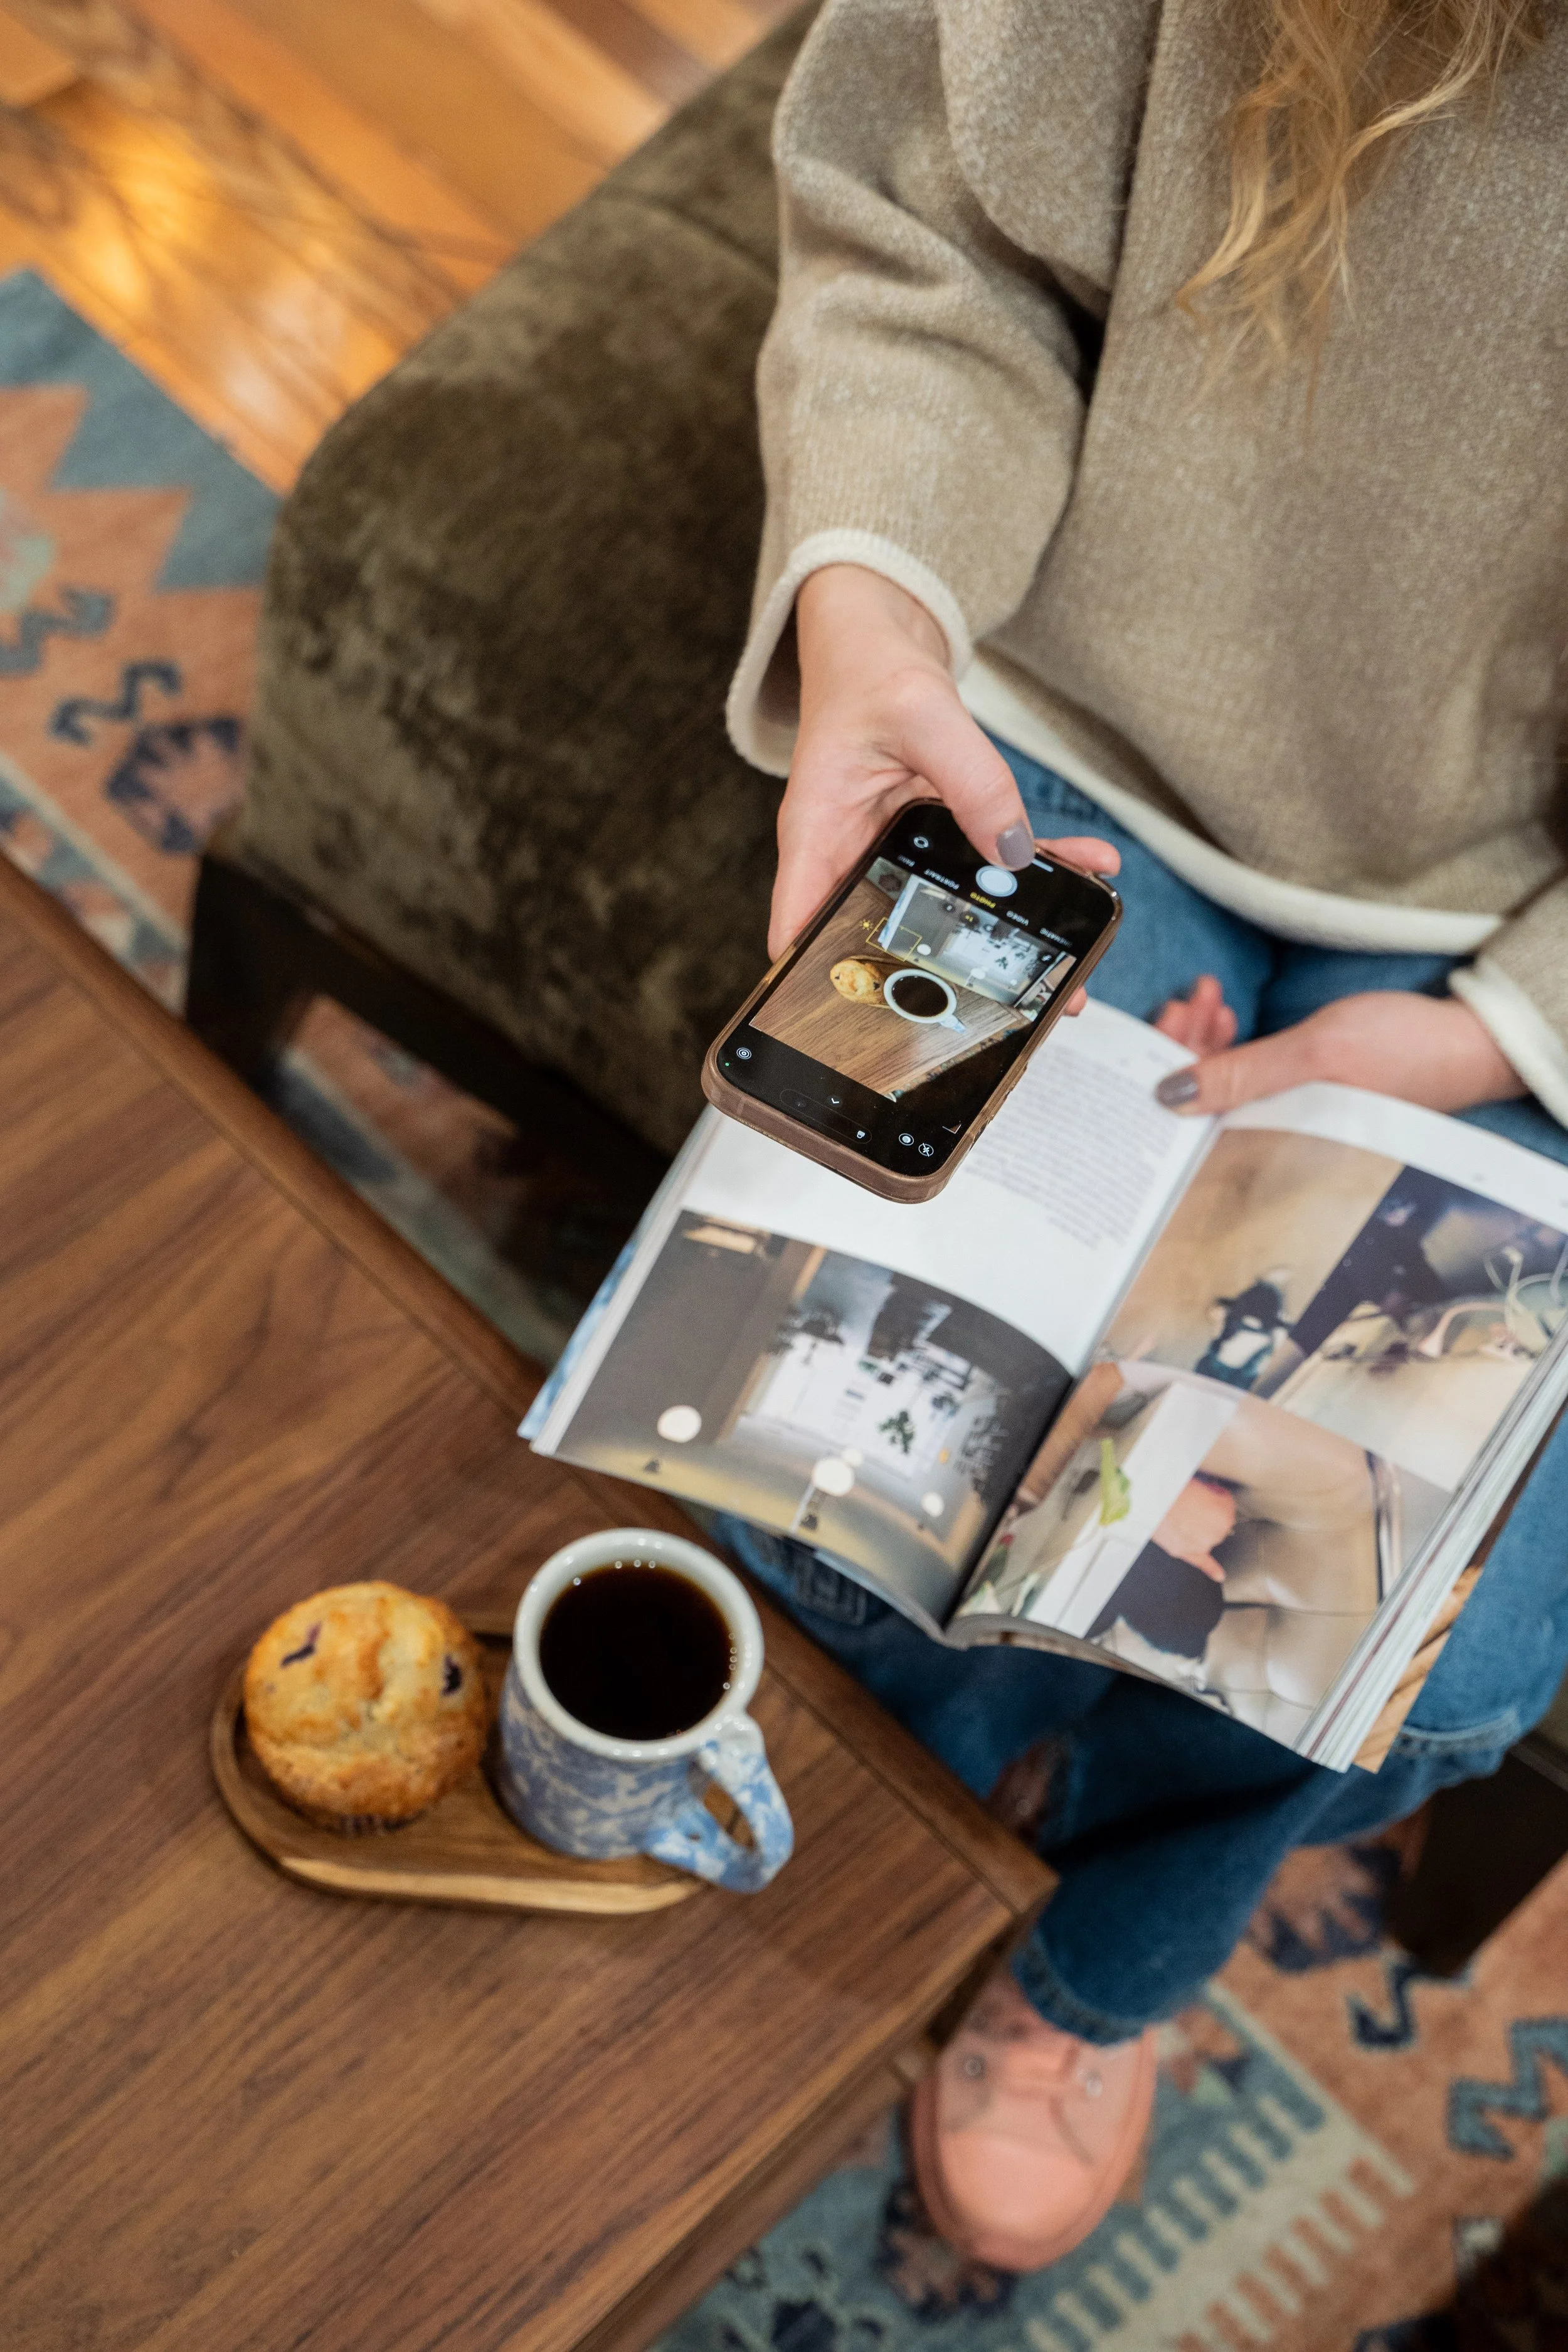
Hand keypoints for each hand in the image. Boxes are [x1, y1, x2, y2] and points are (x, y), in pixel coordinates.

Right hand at [771, 564, 1119, 983]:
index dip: (824, 985)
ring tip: (1071, 968)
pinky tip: (1092, 866)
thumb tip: (1015, 853)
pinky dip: (1037, 869)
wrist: (877, 638)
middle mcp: (851, 855)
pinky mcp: (932, 835)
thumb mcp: (921, 712)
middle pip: (886, 936)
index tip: (869, 1027)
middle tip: (1015, 1010)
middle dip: (947, 980)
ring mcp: (893, 851)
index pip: (803, 927)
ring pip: (947, 910)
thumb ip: (970, 779)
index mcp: (818, 836)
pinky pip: (985, 864)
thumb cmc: (870, 669)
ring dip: (1011, 933)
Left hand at [1152, 982, 1525, 1116]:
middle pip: (1207, 1096)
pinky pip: (1253, 1075)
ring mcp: (1292, 1113)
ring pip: (1228, 1081)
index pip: (1199, 1114)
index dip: (1171, 1064)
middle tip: (1184, 1000)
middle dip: (1187, 1044)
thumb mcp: (1316, 1054)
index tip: (1166, 1016)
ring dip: (1209, 1039)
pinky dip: (1235, 1045)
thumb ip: (1244, 1073)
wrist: (1474, 1043)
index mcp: (1276, 1139)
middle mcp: (1279, 1134)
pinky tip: (1229, 1017)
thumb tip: (1170, 1095)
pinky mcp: (1307, 1094)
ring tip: (1207, 997)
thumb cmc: (1406, 1050)